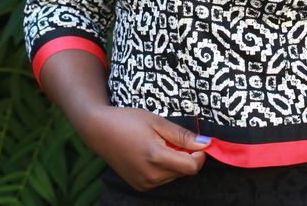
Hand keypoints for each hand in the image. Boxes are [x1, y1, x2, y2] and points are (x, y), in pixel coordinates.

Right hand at [78, 105, 211, 190]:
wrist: (99, 130)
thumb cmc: (128, 121)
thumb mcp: (158, 122)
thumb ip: (182, 135)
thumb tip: (206, 144)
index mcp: (156, 157)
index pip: (192, 167)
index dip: (200, 155)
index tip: (198, 143)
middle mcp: (151, 175)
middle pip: (184, 171)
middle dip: (185, 156)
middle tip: (170, 139)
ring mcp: (144, 183)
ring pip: (174, 176)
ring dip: (174, 162)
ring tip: (157, 145)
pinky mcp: (139, 186)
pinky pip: (162, 179)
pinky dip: (163, 168)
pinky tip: (150, 154)